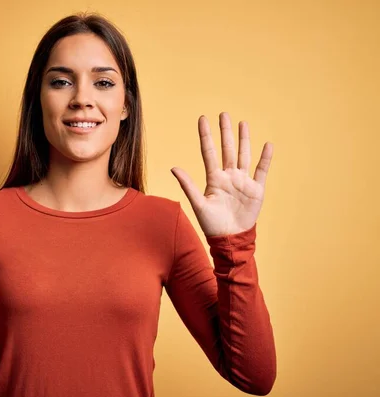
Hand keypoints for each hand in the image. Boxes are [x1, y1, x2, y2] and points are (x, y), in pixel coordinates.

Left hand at [171, 112, 272, 236]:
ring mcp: (242, 181)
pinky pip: (261, 170)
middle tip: (223, 114)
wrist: (230, 238)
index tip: (202, 119)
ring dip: (243, 140)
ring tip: (243, 123)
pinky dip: (265, 158)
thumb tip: (173, 167)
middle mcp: (228, 176)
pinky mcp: (256, 189)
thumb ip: (187, 184)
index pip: (209, 151)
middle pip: (227, 149)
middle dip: (225, 132)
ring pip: (243, 155)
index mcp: (214, 178)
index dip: (206, 135)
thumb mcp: (198, 203)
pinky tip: (267, 145)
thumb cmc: (212, 223)